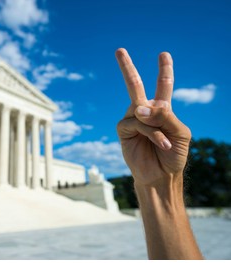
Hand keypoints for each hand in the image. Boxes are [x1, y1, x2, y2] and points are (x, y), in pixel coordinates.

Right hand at [115, 48, 190, 186]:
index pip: (163, 86)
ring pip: (141, 109)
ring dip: (156, 126)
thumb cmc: (174, 155)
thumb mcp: (180, 132)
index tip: (163, 55)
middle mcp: (145, 112)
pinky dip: (152, 133)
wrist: (161, 176)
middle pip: (135, 85)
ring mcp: (132, 120)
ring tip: (166, 143)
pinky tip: (160, 144)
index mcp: (162, 110)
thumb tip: (140, 107)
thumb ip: (165, 116)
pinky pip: (137, 123)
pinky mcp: (124, 130)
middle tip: (119, 50)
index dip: (164, 70)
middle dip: (126, 67)